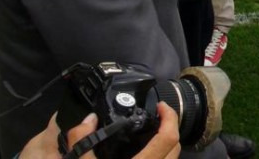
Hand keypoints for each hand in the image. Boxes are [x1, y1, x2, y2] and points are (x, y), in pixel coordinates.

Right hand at [21, 104, 179, 158]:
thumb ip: (82, 141)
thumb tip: (88, 119)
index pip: (168, 138)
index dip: (170, 117)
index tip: (161, 105)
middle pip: (175, 148)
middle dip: (170, 128)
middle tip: (156, 117)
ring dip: (166, 146)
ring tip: (149, 135)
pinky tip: (142, 156)